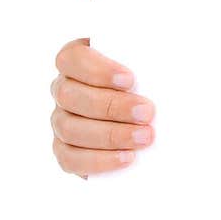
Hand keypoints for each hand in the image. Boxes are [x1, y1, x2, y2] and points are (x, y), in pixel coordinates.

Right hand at [50, 39, 155, 178]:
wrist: (149, 120)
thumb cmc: (148, 84)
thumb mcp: (148, 66)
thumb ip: (147, 61)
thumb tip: (161, 63)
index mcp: (77, 60)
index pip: (72, 59)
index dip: (97, 70)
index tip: (130, 80)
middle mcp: (62, 89)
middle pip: (69, 96)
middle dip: (110, 106)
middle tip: (147, 113)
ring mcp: (60, 121)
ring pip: (69, 128)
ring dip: (110, 135)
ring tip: (144, 137)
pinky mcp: (65, 151)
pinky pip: (70, 159)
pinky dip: (99, 160)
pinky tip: (127, 157)